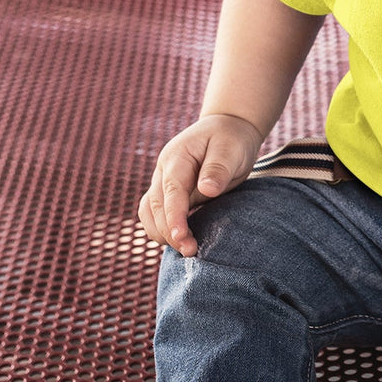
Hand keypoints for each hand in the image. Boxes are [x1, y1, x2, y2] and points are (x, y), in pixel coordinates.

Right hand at [138, 114, 264, 256]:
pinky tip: (182, 241)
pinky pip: (158, 215)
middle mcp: (164, 172)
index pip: (170, 191)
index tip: (181, 237)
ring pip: (149, 213)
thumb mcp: (231, 148)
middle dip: (169, 231)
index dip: (173, 216)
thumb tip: (206, 190)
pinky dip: (164, 230)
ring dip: (162, 233)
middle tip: (191, 252)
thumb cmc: (231, 139)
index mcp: (177, 158)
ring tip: (187, 250)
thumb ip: (218, 168)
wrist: (228, 130)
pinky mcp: (171, 194)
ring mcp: (164, 183)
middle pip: (155, 206)